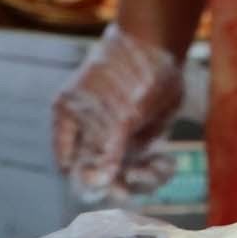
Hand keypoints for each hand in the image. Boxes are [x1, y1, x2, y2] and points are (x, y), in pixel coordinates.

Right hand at [50, 27, 186, 202]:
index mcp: (69, 121)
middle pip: (97, 174)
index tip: (106, 187)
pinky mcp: (139, 140)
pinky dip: (156, 170)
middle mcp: (89, 133)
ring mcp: (114, 137)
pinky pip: (143, 167)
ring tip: (160, 168)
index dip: (84, 180)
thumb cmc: (129, 75)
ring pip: (123, 175)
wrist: (159, 50)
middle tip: (134, 184)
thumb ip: (106, 150)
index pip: (69, 164)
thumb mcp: (118, 114)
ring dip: (142, 179)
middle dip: (117, 182)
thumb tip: (97, 184)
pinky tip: (167, 162)